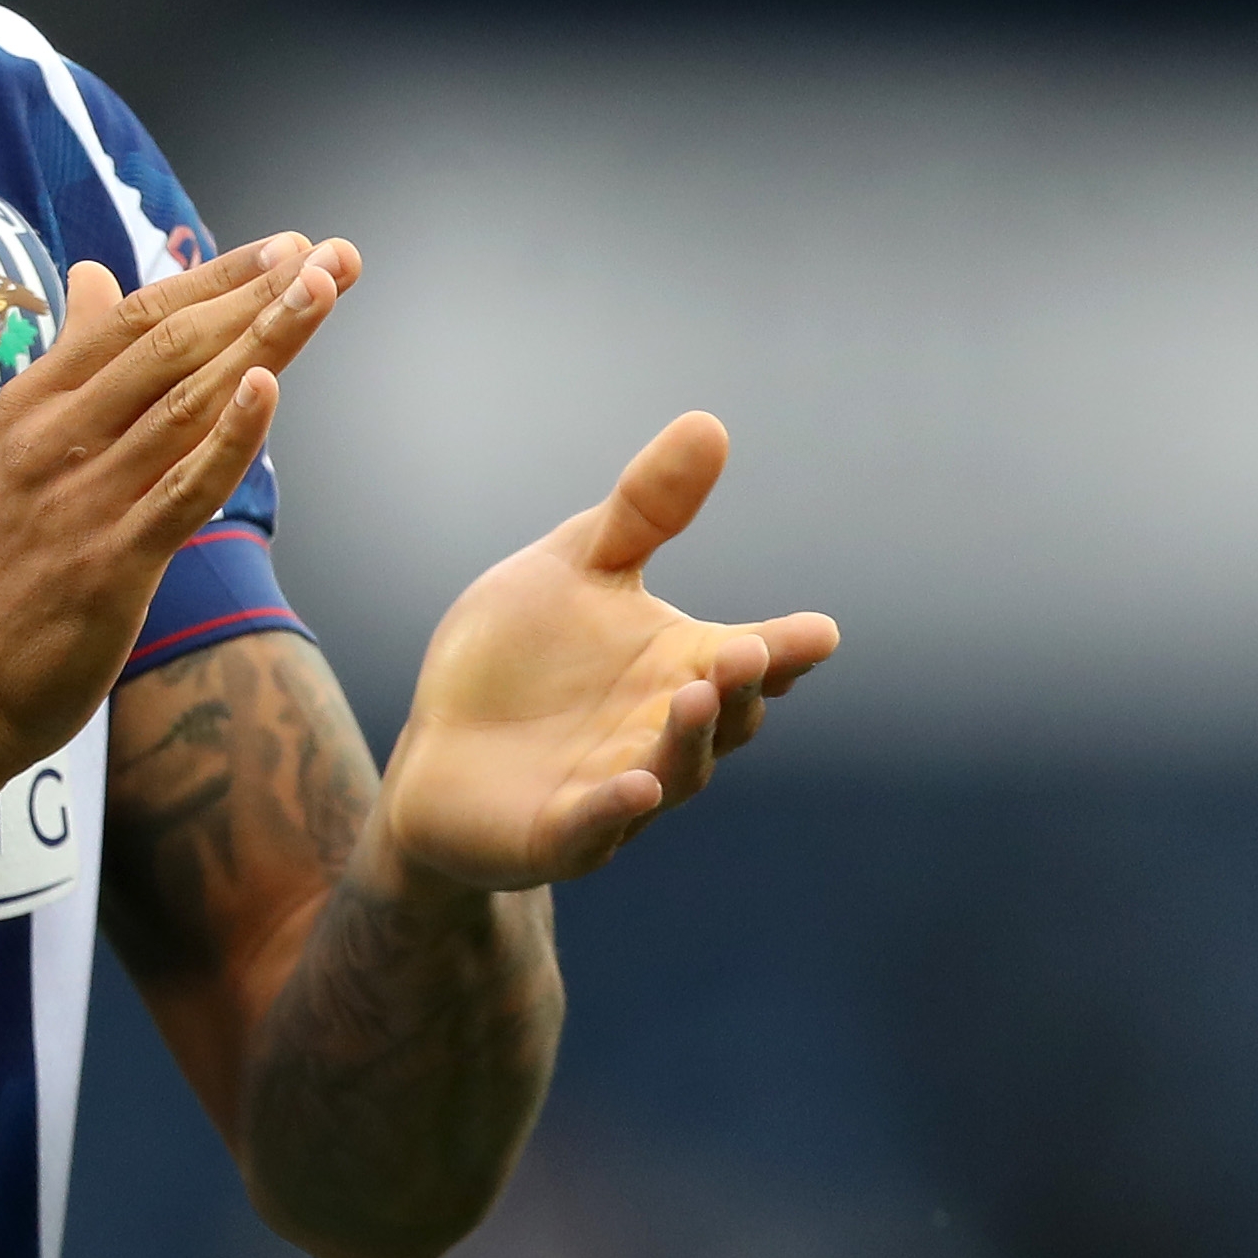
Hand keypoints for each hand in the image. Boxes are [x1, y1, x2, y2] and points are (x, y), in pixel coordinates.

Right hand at [0, 232, 360, 771]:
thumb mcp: (7, 447)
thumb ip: (65, 361)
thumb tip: (91, 275)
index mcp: (29, 405)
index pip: (133, 317)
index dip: (214, 277)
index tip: (285, 246)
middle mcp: (54, 439)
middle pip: (170, 345)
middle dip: (258, 294)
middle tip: (331, 253)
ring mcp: (82, 499)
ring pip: (187, 402)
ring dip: (265, 341)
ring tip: (324, 291)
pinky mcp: (111, 563)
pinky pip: (183, 489)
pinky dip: (230, 437)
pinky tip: (270, 390)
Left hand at [376, 411, 837, 892]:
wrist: (439, 745)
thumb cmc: (519, 656)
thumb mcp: (576, 567)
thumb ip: (643, 511)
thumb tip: (709, 424)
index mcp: (679, 666)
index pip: (752, 659)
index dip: (787, 650)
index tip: (818, 633)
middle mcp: (663, 733)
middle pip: (724, 718)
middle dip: (738, 687)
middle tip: (745, 650)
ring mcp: (618, 790)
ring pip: (672, 773)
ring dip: (687, 739)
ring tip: (694, 694)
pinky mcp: (559, 834)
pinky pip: (594, 829)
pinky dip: (614, 810)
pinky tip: (630, 786)